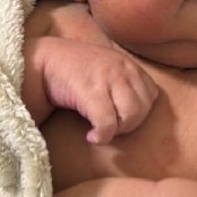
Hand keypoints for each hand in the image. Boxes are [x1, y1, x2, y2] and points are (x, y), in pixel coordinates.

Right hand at [24, 37, 159, 143]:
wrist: (44, 60)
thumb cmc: (75, 69)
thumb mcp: (107, 68)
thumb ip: (125, 82)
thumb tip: (138, 111)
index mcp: (129, 65)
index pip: (152, 95)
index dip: (140, 112)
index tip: (121, 118)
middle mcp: (122, 70)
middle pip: (144, 108)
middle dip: (130, 125)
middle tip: (111, 128)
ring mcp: (108, 79)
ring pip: (131, 116)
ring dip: (118, 131)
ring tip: (102, 131)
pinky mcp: (91, 92)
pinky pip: (108, 123)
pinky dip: (102, 136)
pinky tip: (91, 136)